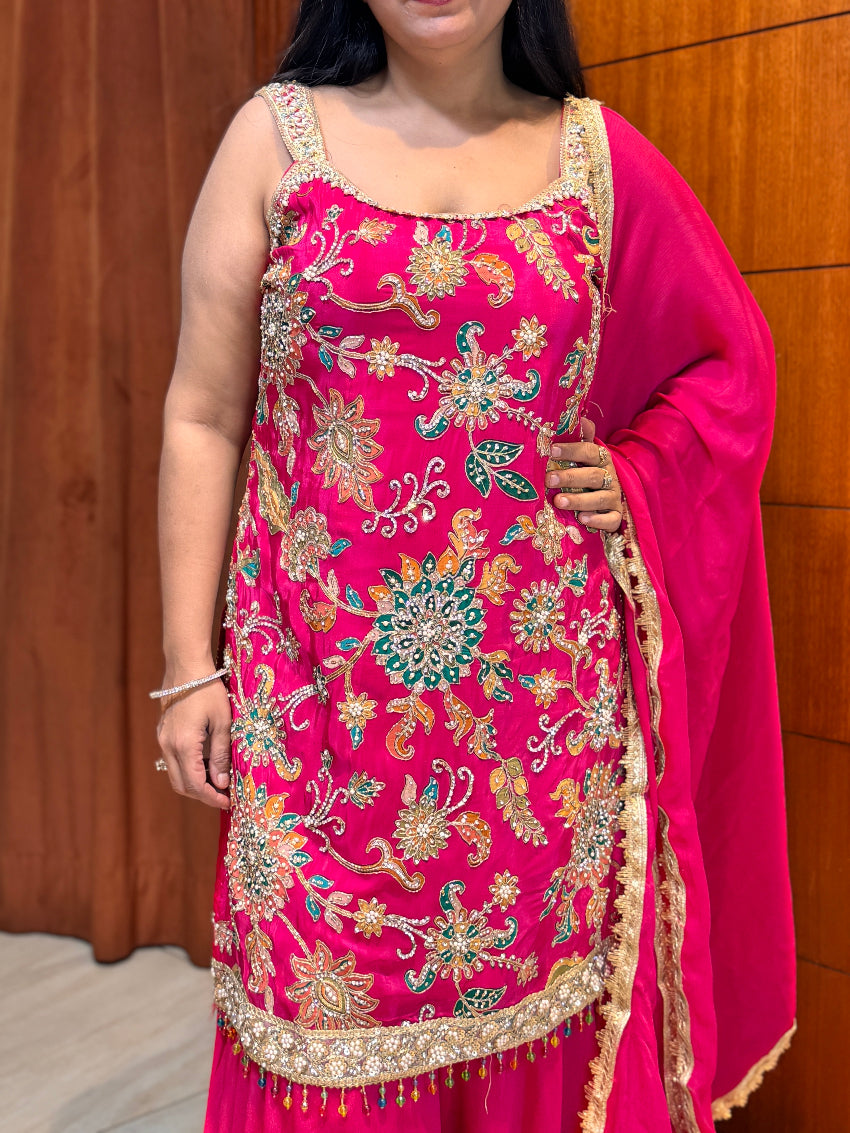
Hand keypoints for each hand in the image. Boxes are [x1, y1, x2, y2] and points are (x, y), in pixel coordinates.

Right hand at [155, 670, 232, 808]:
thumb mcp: (222, 722)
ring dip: (194, 782)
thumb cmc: (209, 690)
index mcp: (184, 745)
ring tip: (218, 780)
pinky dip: (188, 768)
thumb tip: (221, 783)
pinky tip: (206, 763)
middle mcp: (168, 745)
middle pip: (181, 784)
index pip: (195, 784)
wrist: (186, 666)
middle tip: (223, 795)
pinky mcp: (163, 733)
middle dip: (202, 794)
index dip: (211, 797)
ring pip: (175, 773)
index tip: (228, 802)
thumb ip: (220, 755)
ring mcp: (162, 739)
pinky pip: (173, 760)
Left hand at [545, 417, 622, 532]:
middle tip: (549, 479)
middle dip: (570, 477)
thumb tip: (578, 417)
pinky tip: (582, 519)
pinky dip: (598, 519)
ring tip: (558, 501)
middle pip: (592, 476)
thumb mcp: (585, 456)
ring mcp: (614, 497)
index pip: (588, 451)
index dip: (571, 450)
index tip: (551, 450)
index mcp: (601, 459)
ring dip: (579, 500)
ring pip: (599, 498)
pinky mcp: (616, 516)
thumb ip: (581, 438)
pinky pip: (610, 519)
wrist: (610, 499)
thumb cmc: (588, 474)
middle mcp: (610, 477)